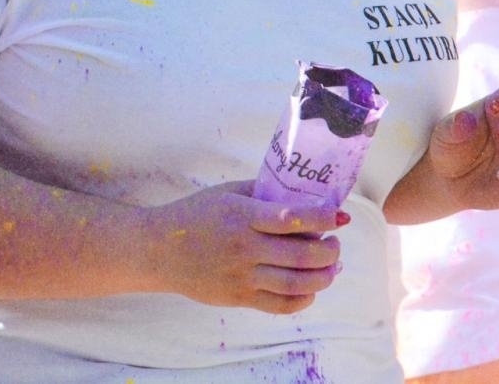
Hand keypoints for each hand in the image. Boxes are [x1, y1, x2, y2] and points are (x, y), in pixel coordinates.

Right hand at [142, 181, 347, 314]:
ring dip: (324, 276)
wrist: (159, 249)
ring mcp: (242, 276)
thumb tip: (301, 194)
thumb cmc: (195, 214)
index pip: (292, 218)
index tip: (339, 217)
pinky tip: (311, 288)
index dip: (323, 218)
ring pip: (297, 284)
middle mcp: (245, 248)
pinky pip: (281, 305)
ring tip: (332, 267)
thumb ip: (262, 193)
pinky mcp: (239, 297)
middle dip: (330, 251)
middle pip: (303, 255)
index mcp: (243, 216)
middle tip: (335, 243)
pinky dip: (304, 299)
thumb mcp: (227, 193)